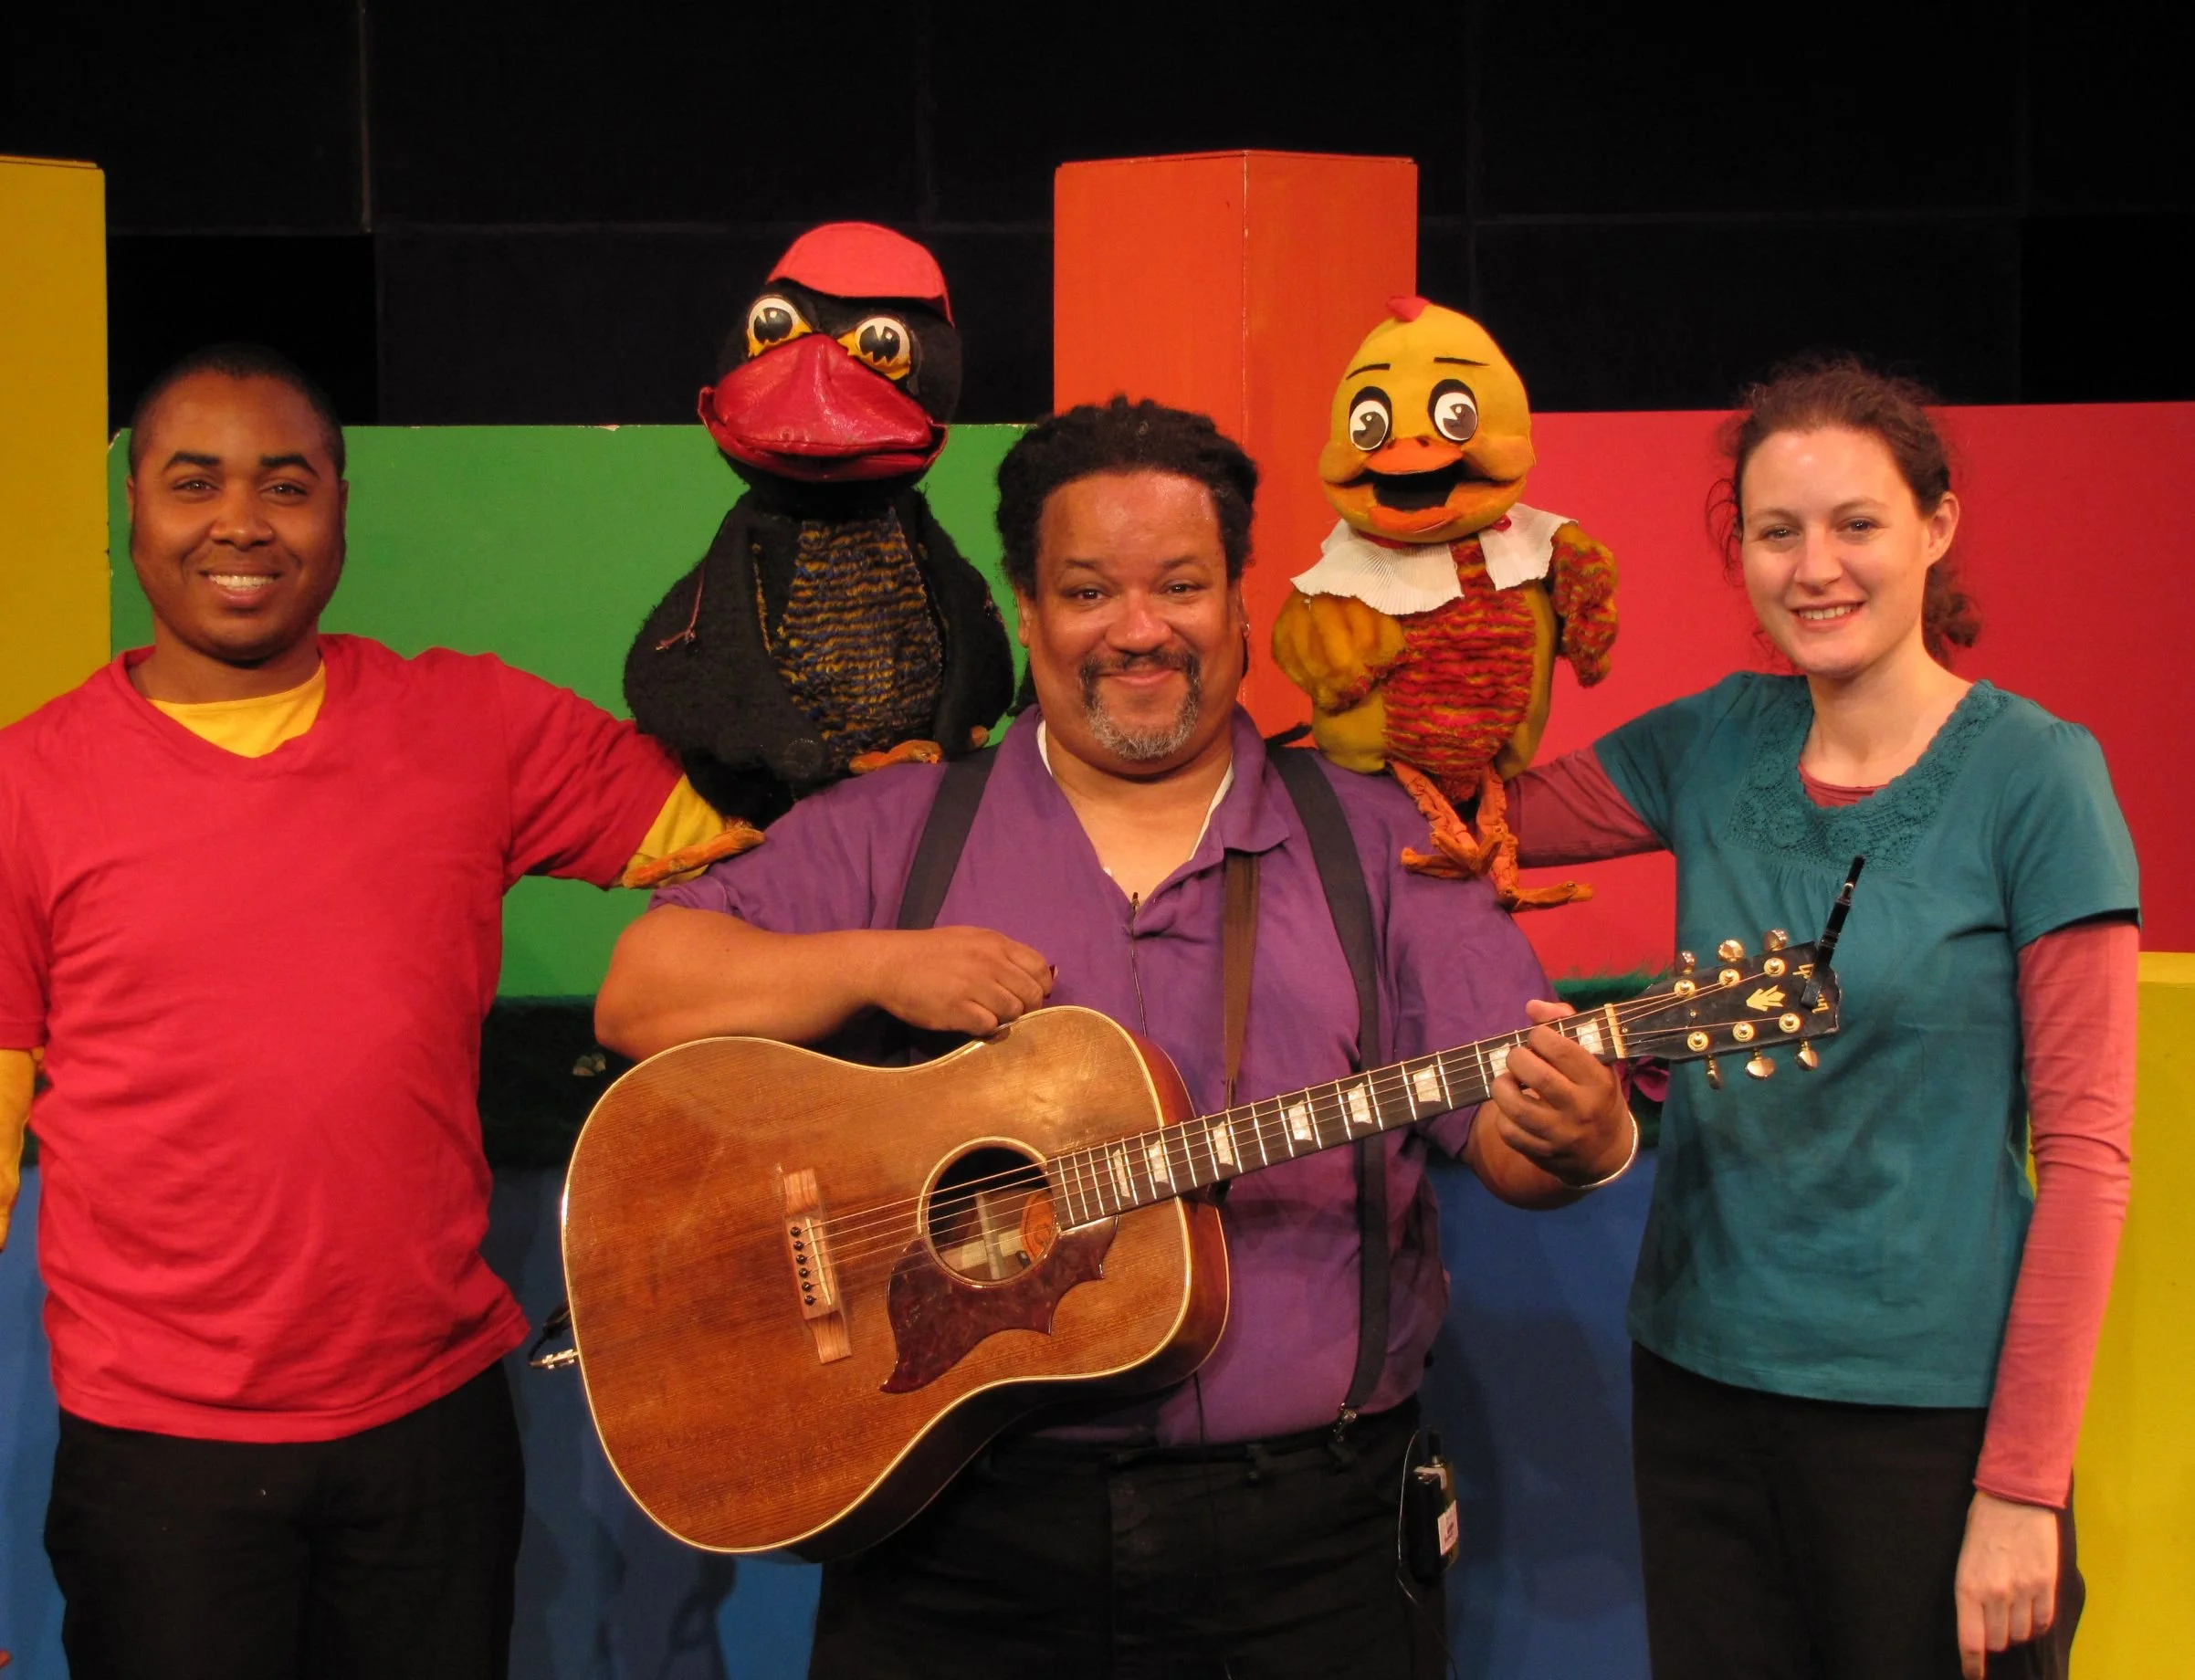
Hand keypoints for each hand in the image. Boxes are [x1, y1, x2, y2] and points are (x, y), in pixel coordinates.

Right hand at [869, 927, 1053, 1035]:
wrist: (889, 964)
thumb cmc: (931, 953)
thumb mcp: (972, 940)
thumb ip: (1004, 955)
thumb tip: (1046, 976)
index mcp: (995, 943)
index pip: (1039, 968)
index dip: (1040, 986)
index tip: (1028, 995)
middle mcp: (989, 962)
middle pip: (1031, 994)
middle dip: (1026, 1008)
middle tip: (1008, 1011)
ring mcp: (973, 986)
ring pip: (1013, 1012)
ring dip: (1004, 1018)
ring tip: (986, 1015)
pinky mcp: (957, 1010)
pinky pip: (990, 1026)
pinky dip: (986, 1029)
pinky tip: (972, 1022)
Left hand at [1487, 999, 1631, 1185]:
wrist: (1605, 1150)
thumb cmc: (1596, 1093)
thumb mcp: (1595, 1060)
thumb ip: (1566, 1025)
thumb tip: (1532, 1006)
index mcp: (1599, 1082)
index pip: (1562, 1050)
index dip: (1539, 1035)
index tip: (1536, 1037)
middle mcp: (1582, 1109)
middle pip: (1536, 1076)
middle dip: (1517, 1058)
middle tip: (1517, 1057)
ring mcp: (1561, 1135)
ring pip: (1516, 1107)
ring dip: (1501, 1086)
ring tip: (1506, 1080)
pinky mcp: (1543, 1154)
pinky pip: (1509, 1132)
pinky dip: (1502, 1116)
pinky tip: (1510, 1108)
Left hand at [1955, 1491, 2058, 1676]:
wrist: (2014, 1495)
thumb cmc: (1982, 1524)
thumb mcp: (1964, 1558)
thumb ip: (1971, 1592)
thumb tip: (1978, 1624)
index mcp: (1968, 1586)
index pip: (1971, 1640)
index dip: (1972, 1664)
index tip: (1973, 1676)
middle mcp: (1996, 1593)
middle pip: (1999, 1641)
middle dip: (1994, 1640)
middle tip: (1993, 1626)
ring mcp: (2024, 1590)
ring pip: (2021, 1634)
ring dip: (2015, 1630)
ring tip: (2011, 1610)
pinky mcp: (2046, 1584)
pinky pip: (2043, 1621)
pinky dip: (2036, 1623)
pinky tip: (2030, 1610)